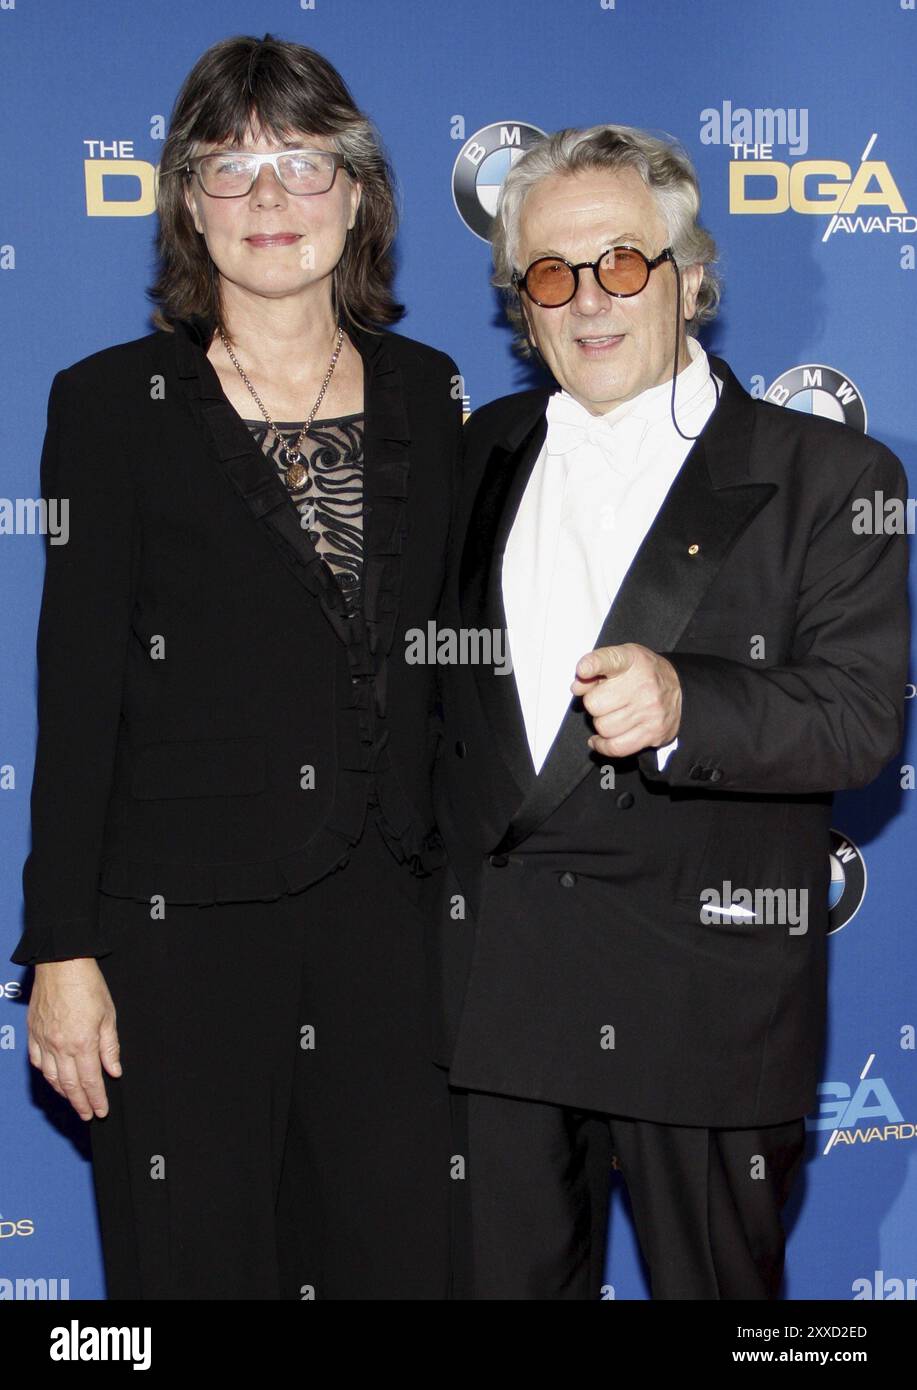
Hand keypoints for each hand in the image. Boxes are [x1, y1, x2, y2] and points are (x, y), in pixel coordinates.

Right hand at [26, 959, 120, 1119]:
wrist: (62, 964)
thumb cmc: (88, 985)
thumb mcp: (108, 1015)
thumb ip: (110, 1047)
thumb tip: (114, 1071)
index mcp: (82, 1043)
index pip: (90, 1081)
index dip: (96, 1099)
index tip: (101, 1111)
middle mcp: (60, 1046)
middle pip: (70, 1085)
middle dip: (80, 1103)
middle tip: (87, 1115)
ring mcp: (44, 1040)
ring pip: (52, 1077)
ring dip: (63, 1093)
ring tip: (73, 1101)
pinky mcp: (34, 1033)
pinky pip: (38, 1062)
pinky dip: (47, 1075)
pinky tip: (53, 1079)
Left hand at [570, 642, 681, 757]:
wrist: (681, 691)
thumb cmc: (645, 674)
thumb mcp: (622, 660)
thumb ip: (596, 669)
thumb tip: (577, 687)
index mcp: (632, 661)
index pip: (609, 660)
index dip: (593, 664)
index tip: (583, 669)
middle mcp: (642, 684)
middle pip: (594, 704)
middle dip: (593, 704)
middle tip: (605, 700)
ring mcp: (649, 710)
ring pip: (603, 727)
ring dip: (601, 724)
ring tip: (613, 714)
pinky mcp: (653, 733)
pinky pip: (616, 747)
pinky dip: (603, 746)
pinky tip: (600, 740)